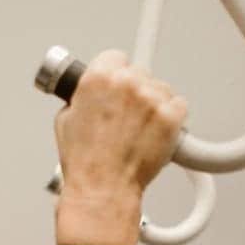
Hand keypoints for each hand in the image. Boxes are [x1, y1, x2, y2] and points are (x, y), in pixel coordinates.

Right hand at [53, 50, 188, 200]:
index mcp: (98, 78)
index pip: (115, 57)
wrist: (103, 187)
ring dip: (154, 104)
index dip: (115, 73)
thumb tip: (90, 94)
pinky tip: (155, 133)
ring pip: (161, 88)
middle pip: (139, 72)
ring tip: (139, 129)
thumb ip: (82, 97)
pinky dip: (172, 118)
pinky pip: (179, 106)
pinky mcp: (171, 116)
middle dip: (134, 91)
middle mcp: (126, 83)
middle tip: (126, 115)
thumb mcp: (66, 119)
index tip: (116, 86)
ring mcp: (151, 99)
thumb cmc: (85, 161)